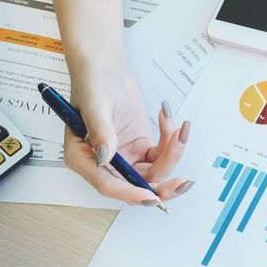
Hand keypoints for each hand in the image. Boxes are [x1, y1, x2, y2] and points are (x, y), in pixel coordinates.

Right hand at [64, 67, 193, 204]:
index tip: (152, 197)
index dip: (130, 194)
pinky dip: (171, 140)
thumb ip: (101, 132)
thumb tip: (106, 158)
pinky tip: (168, 119)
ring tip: (180, 130)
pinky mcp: (141, 148)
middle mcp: (105, 163)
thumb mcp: (95, 105)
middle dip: (162, 186)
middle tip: (183, 183)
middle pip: (136, 186)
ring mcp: (125, 157)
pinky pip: (162, 154)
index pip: (108, 185)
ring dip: (173, 154)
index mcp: (83, 158)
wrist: (106, 69)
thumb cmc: (92, 83)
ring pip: (155, 172)